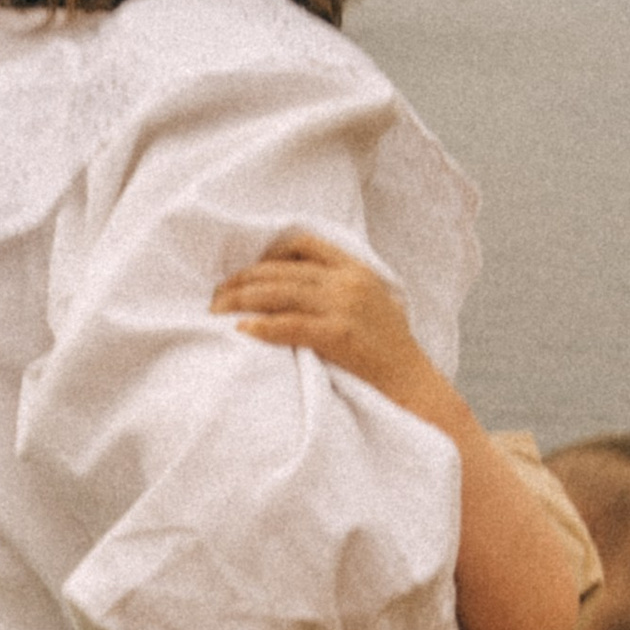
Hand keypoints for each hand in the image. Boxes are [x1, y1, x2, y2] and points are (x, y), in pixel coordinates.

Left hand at [211, 230, 429, 405]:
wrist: (413, 385)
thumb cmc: (387, 352)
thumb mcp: (371, 305)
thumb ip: (340, 290)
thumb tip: (295, 290)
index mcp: (356, 270)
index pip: (304, 243)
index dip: (267, 254)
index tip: (244, 271)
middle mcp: (348, 281)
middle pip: (282, 269)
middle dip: (242, 280)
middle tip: (216, 295)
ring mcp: (345, 306)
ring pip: (280, 292)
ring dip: (241, 300)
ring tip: (216, 310)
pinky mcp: (339, 334)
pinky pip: (290, 324)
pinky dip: (262, 326)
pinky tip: (241, 330)